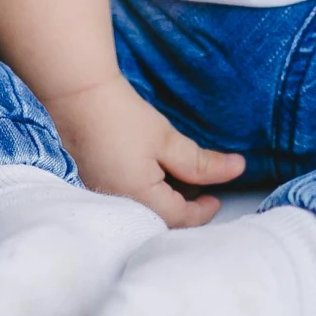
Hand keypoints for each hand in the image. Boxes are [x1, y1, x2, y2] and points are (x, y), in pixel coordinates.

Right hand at [45, 77, 244, 225]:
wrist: (77, 96)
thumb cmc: (123, 118)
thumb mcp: (168, 141)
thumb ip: (202, 163)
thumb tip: (238, 169)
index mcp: (138, 200)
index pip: (178, 218)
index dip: (202, 212)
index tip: (217, 198)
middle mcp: (117, 205)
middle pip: (159, 219)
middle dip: (183, 209)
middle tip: (202, 191)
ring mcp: (101, 194)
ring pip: (142, 209)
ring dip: (165, 199)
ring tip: (181, 178)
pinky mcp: (94, 181)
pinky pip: (127, 197)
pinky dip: (147, 191)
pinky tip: (154, 172)